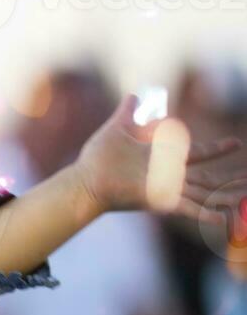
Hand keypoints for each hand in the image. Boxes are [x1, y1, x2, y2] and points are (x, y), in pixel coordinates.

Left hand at [73, 92, 246, 224]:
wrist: (84, 178)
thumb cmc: (98, 157)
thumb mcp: (118, 128)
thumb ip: (129, 112)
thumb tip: (134, 95)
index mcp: (162, 158)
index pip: (197, 154)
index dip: (216, 149)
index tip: (236, 143)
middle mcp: (168, 176)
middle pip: (206, 178)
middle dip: (229, 179)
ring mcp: (165, 189)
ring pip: (202, 194)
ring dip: (223, 196)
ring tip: (243, 197)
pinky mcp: (159, 200)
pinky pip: (185, 208)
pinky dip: (203, 213)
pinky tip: (221, 219)